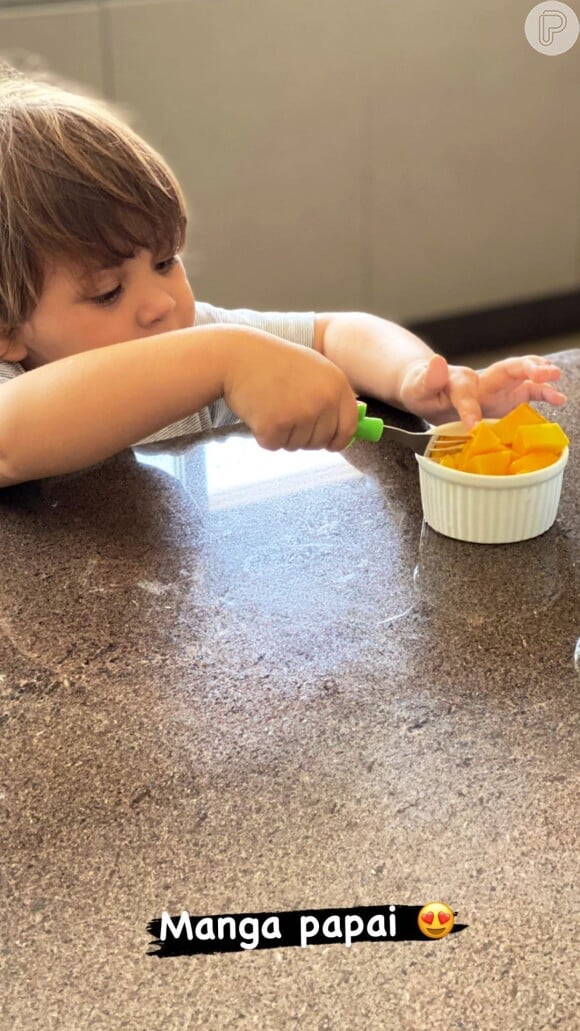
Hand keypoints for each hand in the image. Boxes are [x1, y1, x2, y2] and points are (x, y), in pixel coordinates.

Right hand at [222, 332, 358, 449]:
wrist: (235, 355)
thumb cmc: (271, 362)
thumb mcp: (311, 369)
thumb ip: (330, 396)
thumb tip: (347, 430)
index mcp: (337, 384)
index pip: (348, 426)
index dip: (338, 440)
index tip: (330, 445)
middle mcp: (323, 399)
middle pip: (320, 441)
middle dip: (304, 436)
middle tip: (284, 413)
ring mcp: (300, 413)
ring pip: (296, 445)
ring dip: (282, 434)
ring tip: (269, 405)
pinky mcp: (276, 425)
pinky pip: (274, 445)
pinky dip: (263, 435)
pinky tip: (257, 411)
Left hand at [399, 353, 565, 428]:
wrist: (428, 390)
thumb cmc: (422, 389)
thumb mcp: (417, 387)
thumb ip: (428, 378)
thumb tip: (437, 361)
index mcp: (459, 379)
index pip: (466, 391)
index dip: (469, 408)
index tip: (473, 426)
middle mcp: (484, 378)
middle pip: (508, 368)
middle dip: (527, 369)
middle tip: (544, 374)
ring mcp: (498, 386)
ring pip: (523, 377)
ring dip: (541, 379)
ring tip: (557, 384)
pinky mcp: (507, 397)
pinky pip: (528, 393)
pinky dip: (543, 394)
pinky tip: (559, 399)